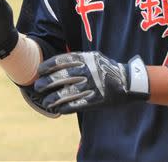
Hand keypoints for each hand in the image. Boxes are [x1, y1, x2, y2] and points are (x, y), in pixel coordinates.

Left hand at [34, 51, 148, 113]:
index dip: (48, 66)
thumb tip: (54, 65)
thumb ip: (76, 60)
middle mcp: (88, 71)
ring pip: (67, 93)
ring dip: (53, 98)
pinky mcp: (97, 100)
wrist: (129, 82)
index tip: (40, 71)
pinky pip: (77, 104)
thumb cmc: (106, 68)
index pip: (62, 61)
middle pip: (62, 77)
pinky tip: (57, 109)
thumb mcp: (93, 57)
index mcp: (86, 58)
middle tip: (38, 87)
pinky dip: (65, 107)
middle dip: (47, 83)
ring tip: (46, 102)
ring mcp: (93, 86)